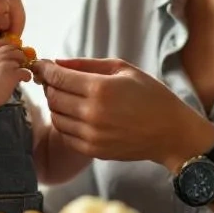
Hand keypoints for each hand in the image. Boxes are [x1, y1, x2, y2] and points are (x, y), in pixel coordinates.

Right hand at [0, 40, 30, 105]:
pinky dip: (27, 75)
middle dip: (18, 54)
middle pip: (12, 49)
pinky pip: (25, 71)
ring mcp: (6, 64)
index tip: (13, 49)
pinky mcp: (13, 74)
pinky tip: (25, 80)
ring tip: (22, 72)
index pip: (1, 42)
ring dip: (23, 64)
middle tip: (21, 61)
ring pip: (20, 58)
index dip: (9, 44)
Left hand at [33, 57, 213, 168]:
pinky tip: (76, 114)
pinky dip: (65, 122)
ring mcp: (92, 135)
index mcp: (100, 89)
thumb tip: (58, 62)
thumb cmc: (151, 95)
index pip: (58, 78)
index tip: (43, 65)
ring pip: (55, 116)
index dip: (46, 70)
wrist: (171, 132)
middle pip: (53, 97)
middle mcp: (92, 114)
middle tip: (56, 79)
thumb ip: (87, 64)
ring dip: (56, 104)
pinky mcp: (93, 150)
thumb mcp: (123, 69)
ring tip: (68, 96)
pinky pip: (65, 134)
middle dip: (50, 86)